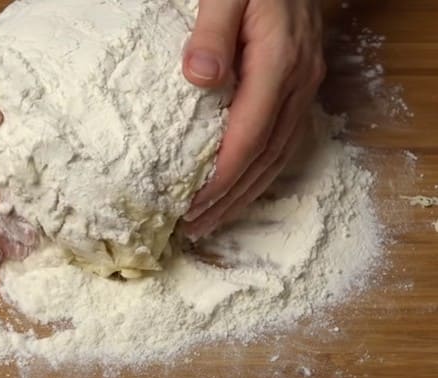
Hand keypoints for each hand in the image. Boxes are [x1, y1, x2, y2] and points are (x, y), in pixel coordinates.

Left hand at [181, 0, 324, 238]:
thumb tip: (198, 78)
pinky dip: (260, 171)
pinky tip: (239, 187)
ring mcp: (305, 85)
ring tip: (211, 220)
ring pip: (278, 155)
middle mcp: (299, 82)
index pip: (249, 136)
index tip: (191, 206)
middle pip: (265, 157)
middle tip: (194, 227)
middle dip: (230, 198)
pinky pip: (283, 140)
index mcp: (279, 63)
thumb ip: (212, 31)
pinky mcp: (300, 86)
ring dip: (245, 193)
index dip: (222, 177)